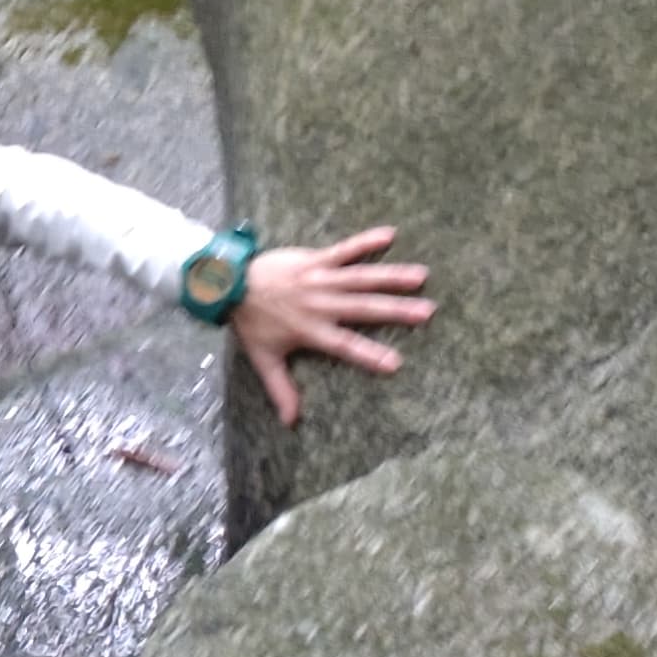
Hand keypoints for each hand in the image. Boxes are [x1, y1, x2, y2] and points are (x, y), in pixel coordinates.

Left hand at [228, 227, 432, 430]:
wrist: (229, 283)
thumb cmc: (250, 323)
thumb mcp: (264, 359)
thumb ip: (281, 389)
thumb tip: (290, 422)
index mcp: (311, 330)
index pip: (345, 345)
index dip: (369, 354)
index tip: (396, 363)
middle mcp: (320, 304)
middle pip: (362, 308)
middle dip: (396, 310)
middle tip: (427, 312)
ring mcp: (319, 279)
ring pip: (360, 277)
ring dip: (391, 276)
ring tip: (420, 276)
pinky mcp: (314, 260)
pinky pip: (344, 249)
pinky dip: (365, 241)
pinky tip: (390, 234)